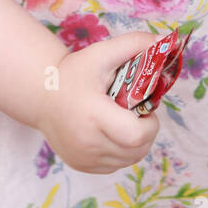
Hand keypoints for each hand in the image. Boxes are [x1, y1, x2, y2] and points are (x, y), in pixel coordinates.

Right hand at [36, 31, 160, 173]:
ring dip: (136, 145)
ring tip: (127, 122)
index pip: (137, 136)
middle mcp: (88, 142)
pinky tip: (114, 134)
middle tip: (138, 113)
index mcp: (94, 115)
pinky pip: (114, 166)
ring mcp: (83, 158)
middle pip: (136, 151)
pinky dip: (121, 153)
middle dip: (147, 133)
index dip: (151, 125)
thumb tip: (167, 41)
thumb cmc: (73, 72)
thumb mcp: (102, 53)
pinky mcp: (81, 166)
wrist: (41, 94)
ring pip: (128, 161)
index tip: (147, 109)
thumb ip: (135, 44)